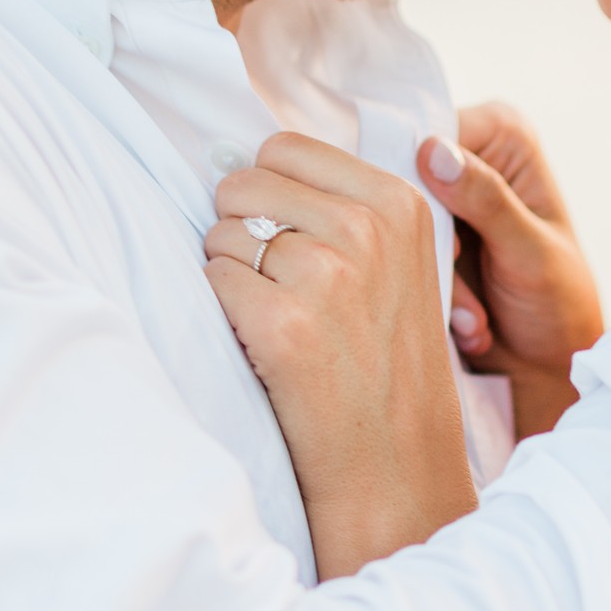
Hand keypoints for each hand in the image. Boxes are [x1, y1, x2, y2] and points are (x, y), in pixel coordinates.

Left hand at [205, 131, 475, 577]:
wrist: (394, 463)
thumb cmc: (385, 362)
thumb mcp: (399, 264)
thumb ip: (345, 206)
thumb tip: (247, 160)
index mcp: (399, 202)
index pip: (284, 147)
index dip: (269, 194)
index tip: (292, 240)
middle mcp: (366, 229)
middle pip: (244, 185)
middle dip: (243, 230)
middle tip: (280, 289)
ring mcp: (324, 275)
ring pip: (221, 234)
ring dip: (231, 276)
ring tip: (279, 321)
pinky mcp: (281, 324)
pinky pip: (210, 281)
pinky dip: (222, 312)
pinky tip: (263, 345)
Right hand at [418, 105, 601, 437]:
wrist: (547, 362)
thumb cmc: (559, 303)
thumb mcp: (528, 252)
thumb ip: (486, 200)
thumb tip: (434, 152)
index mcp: (504, 135)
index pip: (432, 132)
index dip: (421, 185)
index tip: (446, 245)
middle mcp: (470, 153)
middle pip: (406, 177)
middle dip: (432, 245)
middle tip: (464, 295)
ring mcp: (443, 197)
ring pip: (396, 220)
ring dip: (435, 279)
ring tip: (474, 318)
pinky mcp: (425, 235)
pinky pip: (396, 250)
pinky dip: (430, 292)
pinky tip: (469, 321)